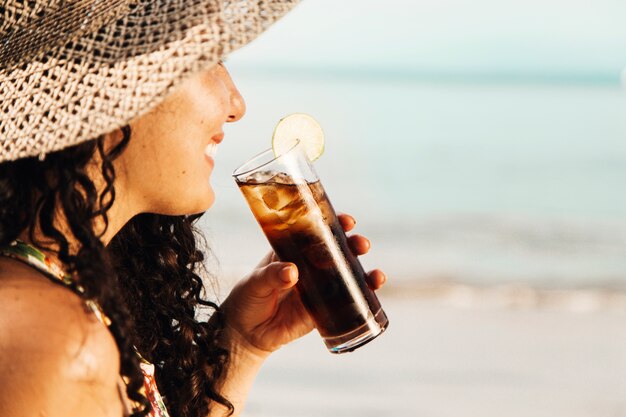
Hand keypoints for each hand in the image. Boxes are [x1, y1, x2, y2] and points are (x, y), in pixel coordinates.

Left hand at [220, 213, 386, 359]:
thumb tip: (292, 273)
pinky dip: (364, 295)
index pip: (316, 231)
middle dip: (354, 244)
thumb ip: (271, 275)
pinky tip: (374, 291)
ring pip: (347, 274)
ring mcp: (319, 287)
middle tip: (360, 244)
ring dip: (365, 271)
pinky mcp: (323, 309)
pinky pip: (347, 302)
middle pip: (338, 250)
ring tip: (375, 276)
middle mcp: (310, 266)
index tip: (346, 221)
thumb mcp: (255, 282)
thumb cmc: (247, 299)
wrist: (245, 333)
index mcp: (293, 250)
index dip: (333, 223)